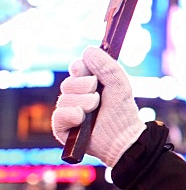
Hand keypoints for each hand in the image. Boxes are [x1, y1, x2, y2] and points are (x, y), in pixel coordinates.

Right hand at [52, 47, 145, 166]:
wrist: (124, 139)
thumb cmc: (123, 113)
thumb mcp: (119, 86)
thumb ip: (107, 67)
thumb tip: (88, 50)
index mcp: (90, 85)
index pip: (77, 68)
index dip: (81, 68)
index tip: (92, 75)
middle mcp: (77, 97)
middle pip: (68, 82)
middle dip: (84, 87)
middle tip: (98, 96)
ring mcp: (69, 112)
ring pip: (64, 99)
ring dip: (83, 103)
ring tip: (94, 111)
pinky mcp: (62, 128)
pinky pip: (58, 115)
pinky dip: (72, 116)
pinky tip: (82, 121)